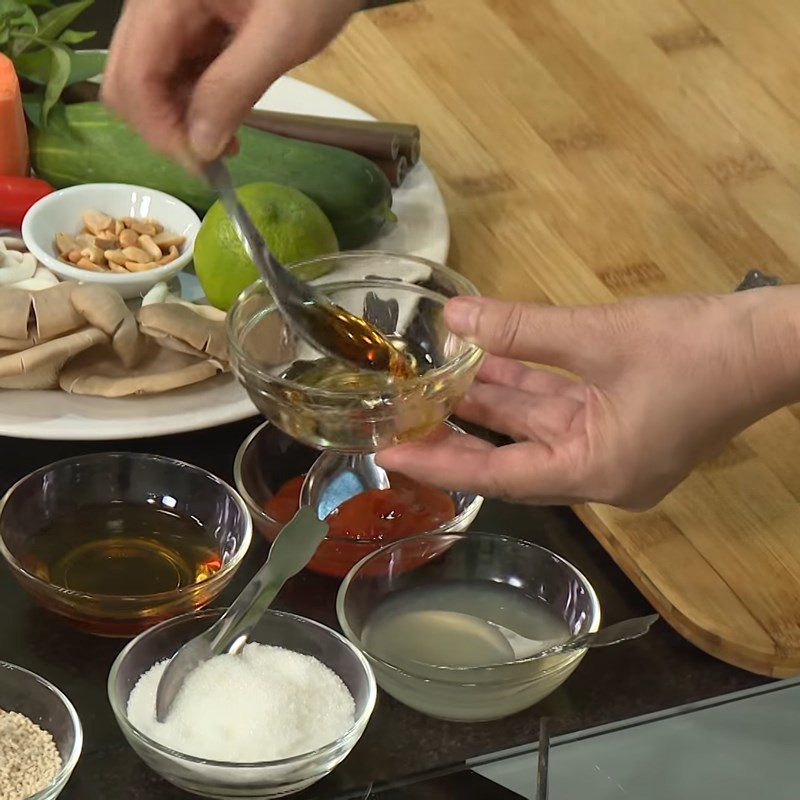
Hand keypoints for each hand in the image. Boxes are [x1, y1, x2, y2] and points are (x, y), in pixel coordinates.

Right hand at [102, 0, 358, 162]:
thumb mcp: (282, 36)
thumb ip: (235, 88)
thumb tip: (200, 147)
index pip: (133, 76)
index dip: (160, 130)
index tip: (201, 164)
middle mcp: (152, 4)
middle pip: (128, 81)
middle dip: (164, 128)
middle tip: (213, 157)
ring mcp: (168, 14)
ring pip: (148, 82)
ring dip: (180, 120)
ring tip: (228, 142)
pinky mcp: (188, 25)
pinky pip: (174, 73)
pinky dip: (194, 103)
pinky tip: (227, 117)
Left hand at [377, 287, 799, 509]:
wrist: (776, 341)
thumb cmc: (696, 347)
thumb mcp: (598, 336)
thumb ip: (521, 329)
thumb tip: (454, 316)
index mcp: (596, 472)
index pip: (500, 477)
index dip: (441, 462)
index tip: (391, 453)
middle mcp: (601, 473)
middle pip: (513, 453)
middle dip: (459, 428)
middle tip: (401, 414)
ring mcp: (615, 449)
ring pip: (537, 425)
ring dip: (491, 398)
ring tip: (433, 378)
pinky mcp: (625, 424)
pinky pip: (563, 409)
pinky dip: (527, 386)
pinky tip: (488, 361)